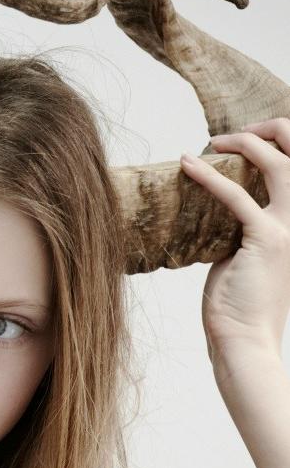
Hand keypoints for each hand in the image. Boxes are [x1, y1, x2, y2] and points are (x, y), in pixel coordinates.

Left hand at [180, 117, 289, 366]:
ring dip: (247, 145)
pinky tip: (187, 165)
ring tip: (214, 142)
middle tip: (231, 134)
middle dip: (271, 130)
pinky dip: (209, 177)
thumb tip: (218, 200)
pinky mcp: (266, 240)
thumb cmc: (240, 298)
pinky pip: (236, 197)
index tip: (243, 138)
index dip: (281, 141)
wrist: (243, 336)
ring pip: (281, 165)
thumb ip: (242, 223)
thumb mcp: (246, 250)